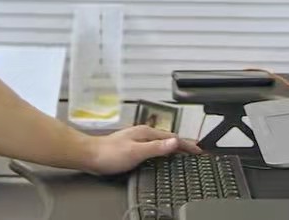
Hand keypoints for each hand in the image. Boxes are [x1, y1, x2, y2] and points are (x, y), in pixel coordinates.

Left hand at [81, 125, 202, 175]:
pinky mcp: (132, 146)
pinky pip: (153, 146)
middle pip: (169, 138)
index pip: (173, 138)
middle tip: (196, 152)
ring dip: (174, 146)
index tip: (199, 151)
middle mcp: (143, 133)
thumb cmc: (109, 154)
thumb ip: (157, 147)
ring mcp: (137, 139)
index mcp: (146, 132)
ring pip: (161, 141)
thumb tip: (175, 141)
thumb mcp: (136, 152)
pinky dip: (163, 150)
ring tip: (184, 152)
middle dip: (183, 144)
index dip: (188, 145)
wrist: (89, 155)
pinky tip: (161, 155)